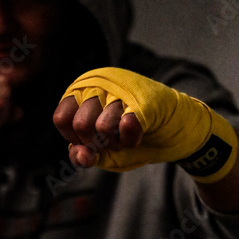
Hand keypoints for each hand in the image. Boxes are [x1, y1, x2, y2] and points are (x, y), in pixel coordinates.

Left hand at [53, 67, 237, 181]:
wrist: (177, 133)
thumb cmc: (134, 137)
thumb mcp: (102, 150)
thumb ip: (82, 154)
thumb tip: (82, 156)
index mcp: (84, 90)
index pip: (61, 119)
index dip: (74, 139)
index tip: (91, 141)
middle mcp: (100, 82)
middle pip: (80, 125)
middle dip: (97, 144)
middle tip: (113, 139)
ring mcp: (122, 88)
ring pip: (101, 127)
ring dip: (115, 143)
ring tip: (126, 136)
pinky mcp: (145, 100)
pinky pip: (126, 126)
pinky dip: (131, 140)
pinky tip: (139, 135)